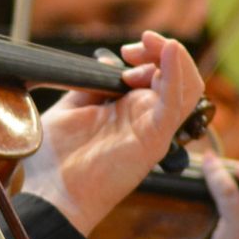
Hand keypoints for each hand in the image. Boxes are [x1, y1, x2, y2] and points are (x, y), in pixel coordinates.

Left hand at [22, 31, 203, 234]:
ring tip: (153, 45)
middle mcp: (146, 118)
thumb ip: (89, 84)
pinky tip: (170, 52)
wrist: (51, 192)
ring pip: (187, 87)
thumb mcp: (70, 107)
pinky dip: (176, 74)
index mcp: (128, 109)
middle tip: (133, 48)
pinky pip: (175, 104)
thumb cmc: (57, 159)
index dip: (148, 53)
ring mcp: (153, 128)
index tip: (125, 50)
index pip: (158, 73)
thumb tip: (105, 61)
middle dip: (161, 50)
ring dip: (173, 58)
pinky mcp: (153, 139)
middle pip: (178, 76)